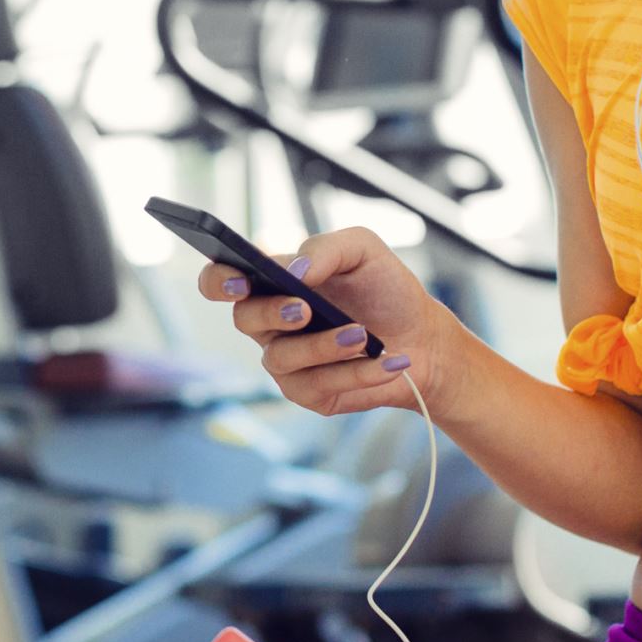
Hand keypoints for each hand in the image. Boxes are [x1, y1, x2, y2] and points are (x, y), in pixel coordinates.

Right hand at [196, 225, 470, 422]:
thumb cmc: (385, 289)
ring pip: (283, 357)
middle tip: (304, 309)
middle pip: (243, 319)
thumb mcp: (363, 250)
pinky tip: (386, 360)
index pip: (221, 280)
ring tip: (363, 335)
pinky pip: (319, 386)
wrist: (423, 336)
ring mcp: (286, 360)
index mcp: (273, 282)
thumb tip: (295, 270)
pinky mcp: (309, 393)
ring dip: (324, 346)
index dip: (219, 281)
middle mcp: (270, 323)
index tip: (239, 280)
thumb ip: (325, 248)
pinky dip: (357, 372)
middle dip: (272, 313)